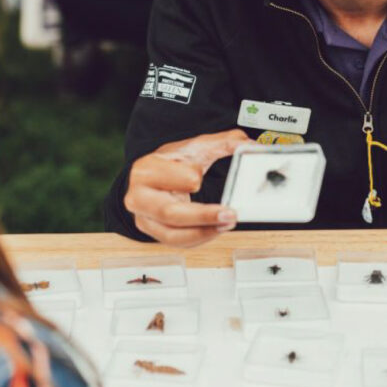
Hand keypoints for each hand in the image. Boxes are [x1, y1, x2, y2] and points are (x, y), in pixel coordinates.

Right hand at [124, 129, 251, 246]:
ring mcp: (145, 218)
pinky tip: (216, 230)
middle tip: (230, 214)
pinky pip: (178, 243)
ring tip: (227, 223)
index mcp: (146, 170)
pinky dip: (200, 238)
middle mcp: (139, 197)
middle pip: (170, 213)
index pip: (174, 178)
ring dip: (204, 232)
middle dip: (203, 216)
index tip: (200, 176)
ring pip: (173, 235)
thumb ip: (222, 143)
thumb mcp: (194, 147)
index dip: (191, 177)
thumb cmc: (170, 162)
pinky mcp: (154, 233)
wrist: (152, 177)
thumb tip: (247, 144)